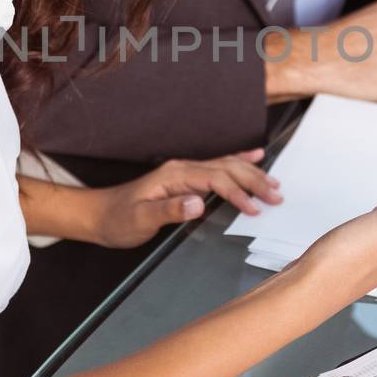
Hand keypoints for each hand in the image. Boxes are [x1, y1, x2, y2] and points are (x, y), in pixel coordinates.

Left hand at [94, 149, 282, 248]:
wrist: (100, 215)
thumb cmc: (118, 220)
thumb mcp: (140, 219)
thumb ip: (169, 210)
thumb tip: (198, 203)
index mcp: (174, 175)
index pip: (215, 179)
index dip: (237, 193)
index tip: (254, 208)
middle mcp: (182, 168)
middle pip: (226, 169)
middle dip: (254, 181)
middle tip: (277, 196)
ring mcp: (185, 172)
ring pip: (227, 166)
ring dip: (252, 174)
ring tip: (274, 184)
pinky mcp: (185, 179)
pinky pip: (218, 167)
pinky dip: (239, 162)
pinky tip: (254, 157)